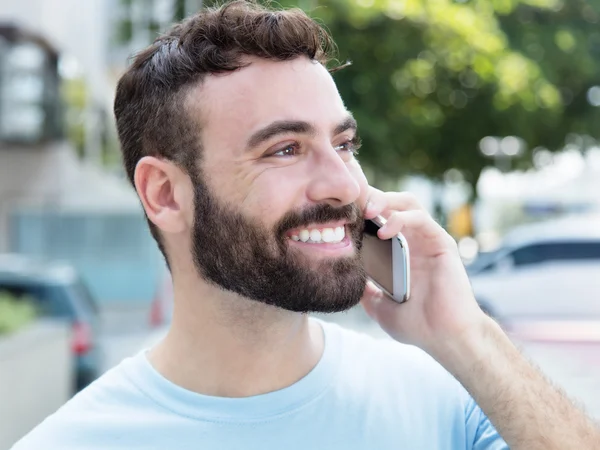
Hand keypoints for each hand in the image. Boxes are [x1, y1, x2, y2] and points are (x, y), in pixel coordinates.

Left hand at [360, 187, 488, 356]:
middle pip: (392, 204)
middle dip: (371, 198)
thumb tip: (346, 281)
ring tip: (367, 211)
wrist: (445, 338)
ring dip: (386, 201)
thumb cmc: (418, 325)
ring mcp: (428, 240)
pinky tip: (384, 230)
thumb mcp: (379, 307)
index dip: (361, 211)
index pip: (379, 219)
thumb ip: (365, 291)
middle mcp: (414, 242)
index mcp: (399, 252)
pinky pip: (421, 219)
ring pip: (408, 203)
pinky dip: (401, 218)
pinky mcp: (441, 243)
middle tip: (352, 204)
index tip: (339, 213)